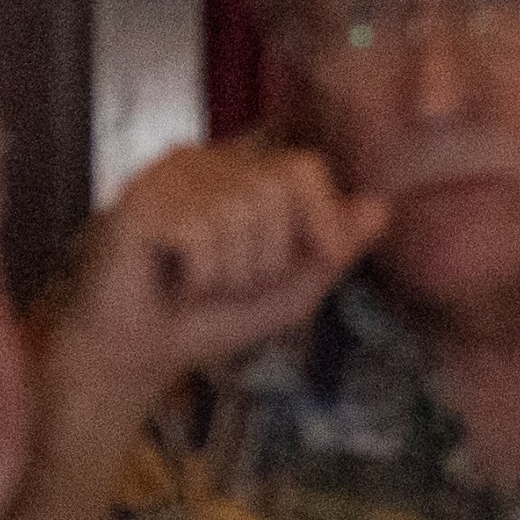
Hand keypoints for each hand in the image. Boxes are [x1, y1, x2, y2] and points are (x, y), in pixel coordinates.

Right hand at [60, 140, 386, 403]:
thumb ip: (334, 249)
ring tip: (201, 285)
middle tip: (232, 284)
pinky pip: (198, 232)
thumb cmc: (211, 319)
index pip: (304, 167)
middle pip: (275, 192)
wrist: (139, 356)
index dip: (321, 216)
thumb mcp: (291, 291)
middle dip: (267, 259)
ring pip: (238, 213)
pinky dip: (199, 275)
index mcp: (244, 175)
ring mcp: (169, 177)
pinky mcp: (139, 202)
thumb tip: (381, 207)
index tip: (322, 256)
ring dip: (230, 272)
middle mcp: (207, 163)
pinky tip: (176, 282)